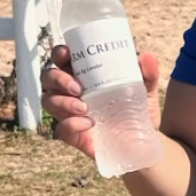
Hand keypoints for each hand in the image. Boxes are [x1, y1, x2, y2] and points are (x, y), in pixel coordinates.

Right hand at [40, 45, 161, 161]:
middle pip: (48, 77)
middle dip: (57, 78)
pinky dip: (71, 124)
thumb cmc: (138, 110)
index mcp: (84, 74)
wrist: (142, 142)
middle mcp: (71, 91)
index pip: (62, 59)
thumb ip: (147, 74)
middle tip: (78, 87)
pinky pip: (61, 128)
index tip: (67, 53)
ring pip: (48, 101)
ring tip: (84, 107)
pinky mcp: (73, 135)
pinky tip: (89, 123)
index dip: (59, 53)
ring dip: (62, 101)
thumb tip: (147, 56)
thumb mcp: (146, 90)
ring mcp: (69, 113)